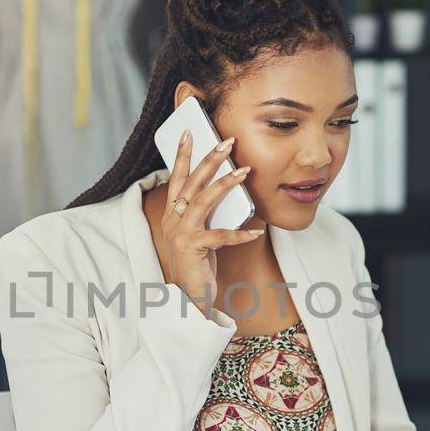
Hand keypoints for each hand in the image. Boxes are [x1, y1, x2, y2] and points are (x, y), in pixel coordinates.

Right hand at [161, 129, 264, 314]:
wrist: (186, 298)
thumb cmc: (195, 264)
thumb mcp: (197, 234)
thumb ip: (206, 214)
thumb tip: (230, 189)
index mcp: (172, 214)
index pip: (176, 178)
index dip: (181, 155)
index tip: (189, 132)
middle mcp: (173, 220)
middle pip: (191, 182)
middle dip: (209, 159)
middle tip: (227, 141)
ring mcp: (180, 234)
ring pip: (203, 200)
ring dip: (225, 183)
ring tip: (244, 170)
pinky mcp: (192, 249)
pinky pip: (220, 236)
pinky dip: (240, 234)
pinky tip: (257, 231)